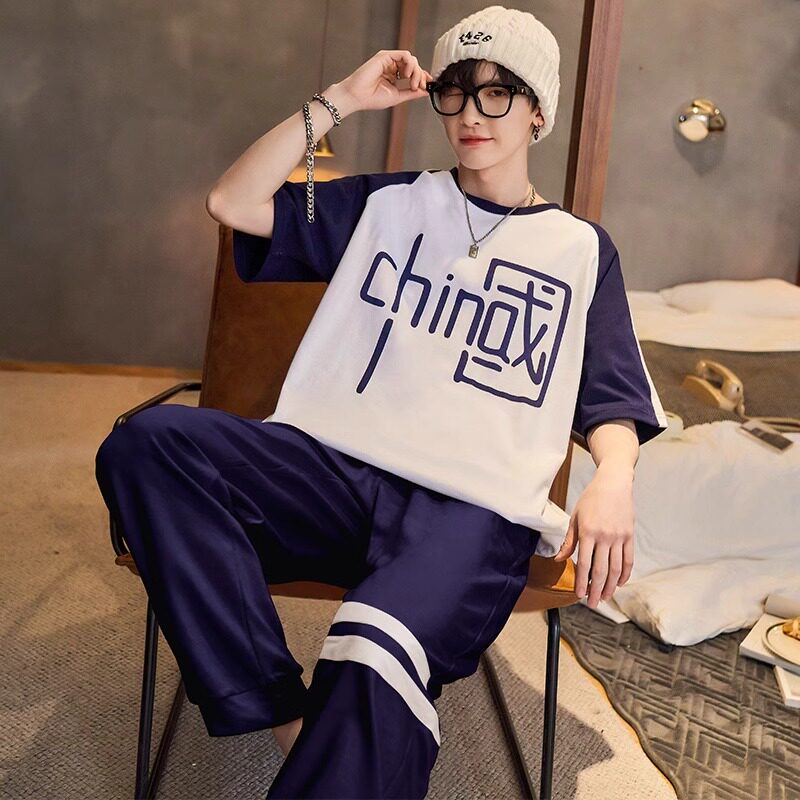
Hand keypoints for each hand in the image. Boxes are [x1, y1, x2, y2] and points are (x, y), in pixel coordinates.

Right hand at [337, 49, 433, 112]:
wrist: (357, 96)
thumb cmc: (372, 98)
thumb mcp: (397, 97)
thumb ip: (411, 93)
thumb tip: (425, 91)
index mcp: (394, 77)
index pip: (413, 73)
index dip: (422, 78)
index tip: (427, 87)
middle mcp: (392, 67)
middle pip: (414, 66)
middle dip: (420, 76)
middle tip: (418, 87)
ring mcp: (389, 61)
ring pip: (411, 59)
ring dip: (416, 71)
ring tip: (412, 83)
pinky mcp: (385, 56)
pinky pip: (404, 55)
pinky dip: (410, 64)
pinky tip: (407, 74)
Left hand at [551, 467, 634, 608]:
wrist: (613, 484)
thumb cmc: (591, 499)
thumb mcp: (574, 517)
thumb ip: (568, 541)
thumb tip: (559, 559)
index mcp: (588, 532)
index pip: (585, 564)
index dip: (583, 582)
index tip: (580, 595)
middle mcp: (605, 537)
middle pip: (601, 571)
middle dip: (597, 590)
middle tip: (593, 604)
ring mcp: (619, 537)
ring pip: (616, 569)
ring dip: (611, 586)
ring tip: (606, 597)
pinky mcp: (629, 536)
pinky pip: (628, 560)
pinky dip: (625, 574)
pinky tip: (619, 583)